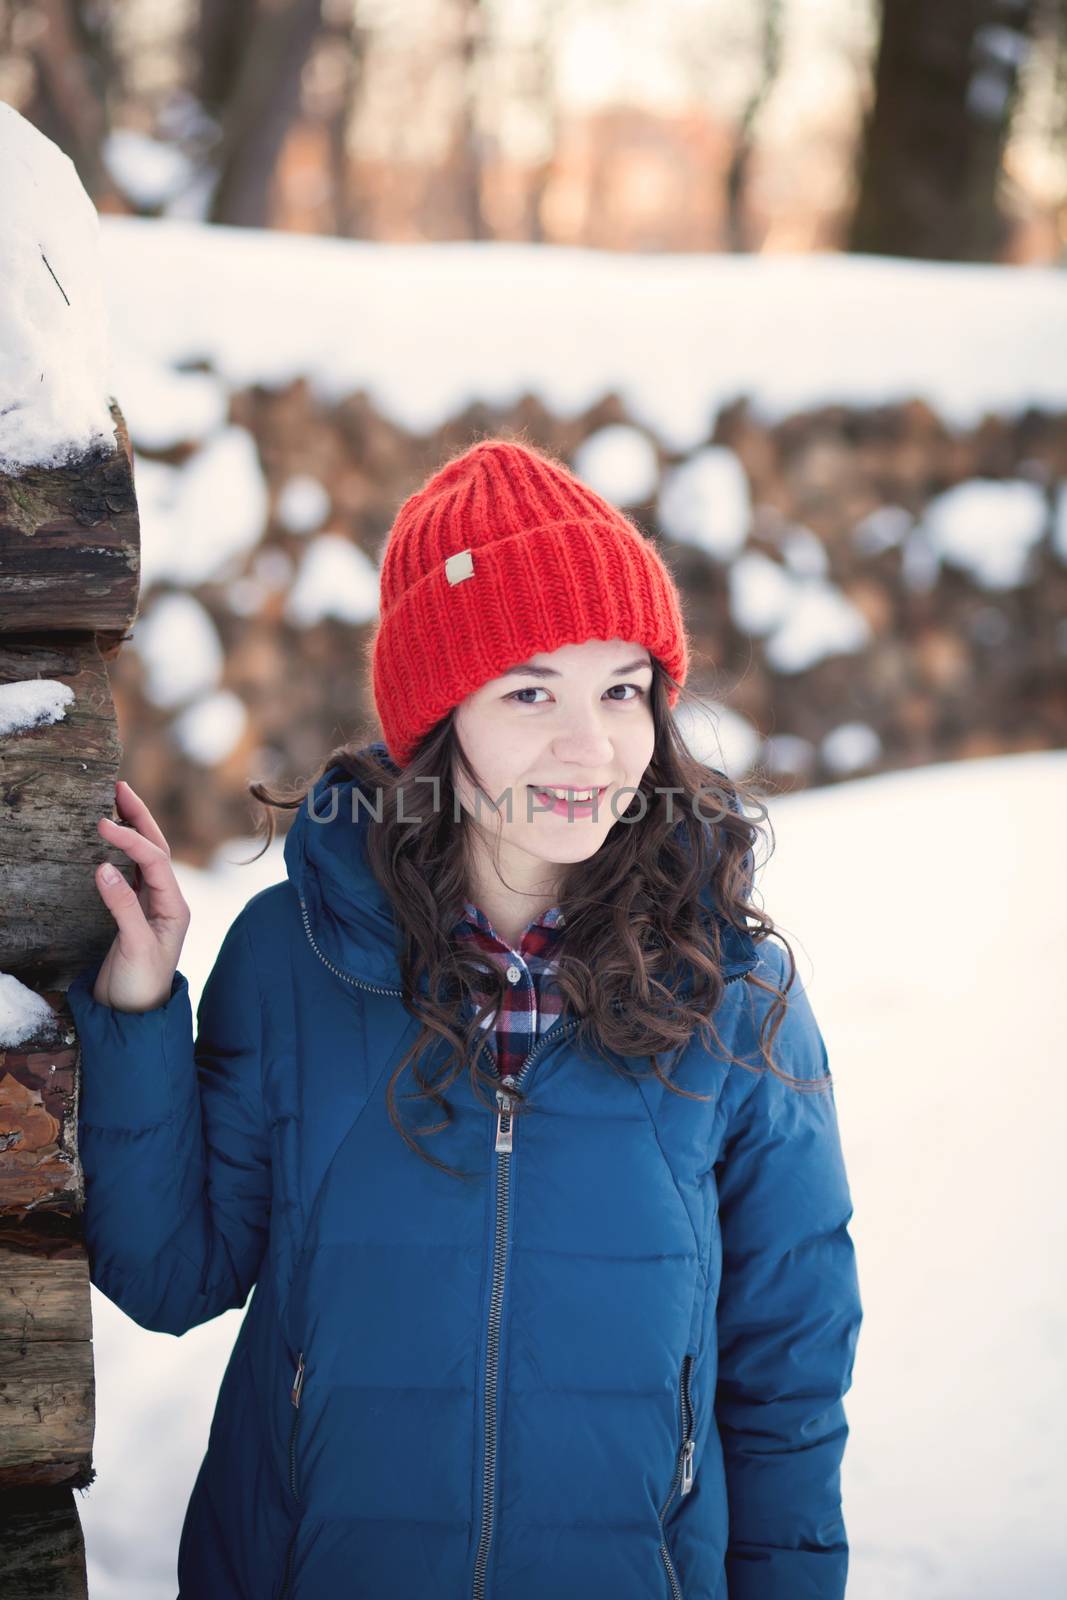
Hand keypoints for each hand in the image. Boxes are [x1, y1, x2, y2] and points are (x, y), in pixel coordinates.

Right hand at [90, 779, 190, 1012]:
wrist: (133, 1018)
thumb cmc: (139, 988)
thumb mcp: (133, 947)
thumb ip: (122, 908)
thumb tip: (102, 867)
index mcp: (174, 906)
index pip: (155, 860)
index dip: (130, 839)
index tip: (102, 823)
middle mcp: (167, 901)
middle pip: (156, 849)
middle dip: (139, 818)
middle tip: (119, 788)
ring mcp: (150, 906)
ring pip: (143, 858)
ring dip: (132, 829)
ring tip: (115, 802)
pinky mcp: (133, 914)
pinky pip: (129, 874)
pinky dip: (120, 852)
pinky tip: (107, 839)